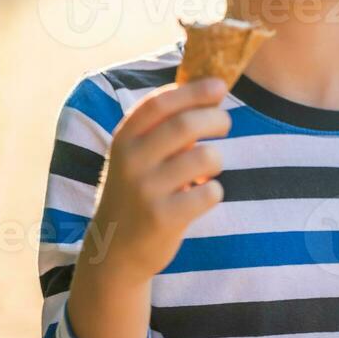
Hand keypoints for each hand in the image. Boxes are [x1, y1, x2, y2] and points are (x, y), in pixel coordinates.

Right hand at [80, 77, 230, 282]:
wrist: (114, 251)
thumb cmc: (137, 192)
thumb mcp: (137, 156)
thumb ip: (163, 127)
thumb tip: (209, 90)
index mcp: (124, 139)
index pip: (159, 103)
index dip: (192, 90)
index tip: (219, 86)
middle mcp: (131, 161)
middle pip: (186, 125)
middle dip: (215, 118)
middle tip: (224, 123)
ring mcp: (146, 190)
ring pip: (205, 157)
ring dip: (216, 159)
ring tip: (208, 169)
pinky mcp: (163, 218)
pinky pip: (210, 192)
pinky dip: (214, 191)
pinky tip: (202, 196)